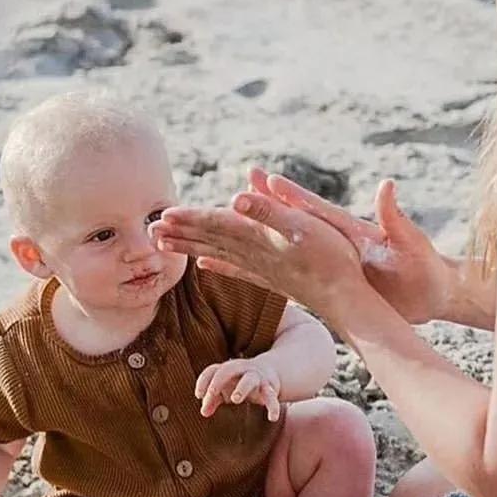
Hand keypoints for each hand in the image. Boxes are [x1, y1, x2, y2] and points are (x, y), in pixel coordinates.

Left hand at [150, 178, 368, 317]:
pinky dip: (218, 265)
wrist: (347, 300)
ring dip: (191, 247)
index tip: (163, 215)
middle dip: (181, 233)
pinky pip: (238, 270)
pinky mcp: (274, 279)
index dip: (191, 218)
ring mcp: (264, 268)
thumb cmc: (333, 259)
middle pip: (211, 239)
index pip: (218, 224)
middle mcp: (257, 253)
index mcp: (261, 236)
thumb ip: (271, 210)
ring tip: (164, 244)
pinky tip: (203, 265)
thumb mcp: (305, 227)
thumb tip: (237, 197)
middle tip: (149, 230)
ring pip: (219, 254)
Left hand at [195, 359, 281, 421]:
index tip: (198, 395)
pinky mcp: (269, 388)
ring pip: (249, 379)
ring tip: (235, 399)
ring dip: (241, 388)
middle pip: (228, 369)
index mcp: (227, 369)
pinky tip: (272, 418)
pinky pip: (271, 397)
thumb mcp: (225, 389)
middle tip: (211, 394)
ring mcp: (256, 378)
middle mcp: (241, 370)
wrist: (270, 371)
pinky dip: (273, 407)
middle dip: (218, 380)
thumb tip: (203, 412)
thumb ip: (213, 400)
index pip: (212, 370)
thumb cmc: (239, 382)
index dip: (203, 381)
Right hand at [250, 169, 453, 323]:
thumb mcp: (411, 242)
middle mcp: (340, 243)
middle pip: (297, 223)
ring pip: (294, 250)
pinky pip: (304, 276)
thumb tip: (387, 185)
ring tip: (237, 230)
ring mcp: (338, 262)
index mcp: (354, 231)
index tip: (264, 180)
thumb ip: (395, 216)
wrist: (435, 292)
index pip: (317, 210)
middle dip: (268, 207)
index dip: (291, 196)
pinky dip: (281, 272)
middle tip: (238, 190)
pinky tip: (264, 271)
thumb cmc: (426, 267)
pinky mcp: (339, 282)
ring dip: (267, 239)